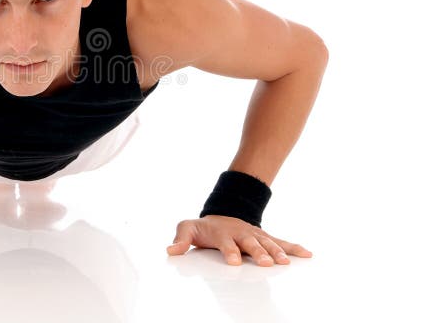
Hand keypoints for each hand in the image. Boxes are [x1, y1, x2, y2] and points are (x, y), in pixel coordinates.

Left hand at [166, 215, 312, 265]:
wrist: (221, 217)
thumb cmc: (204, 228)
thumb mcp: (188, 228)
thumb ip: (180, 238)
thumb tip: (170, 250)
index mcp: (222, 233)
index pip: (226, 242)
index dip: (230, 251)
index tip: (234, 261)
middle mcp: (241, 233)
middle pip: (251, 243)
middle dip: (259, 252)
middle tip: (266, 262)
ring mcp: (255, 235)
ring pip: (268, 243)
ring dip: (278, 252)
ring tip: (286, 262)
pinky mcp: (265, 238)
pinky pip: (282, 242)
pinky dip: (294, 248)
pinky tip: (308, 254)